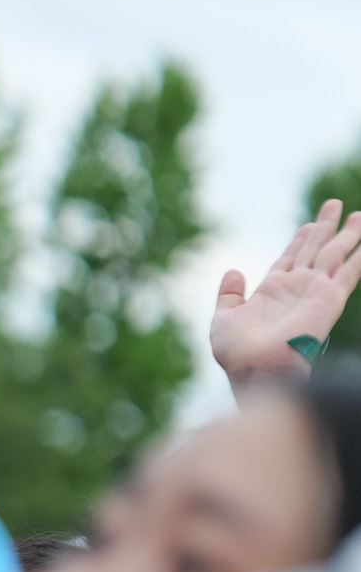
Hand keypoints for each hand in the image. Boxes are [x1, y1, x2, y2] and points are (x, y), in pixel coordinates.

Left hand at [208, 199, 358, 382]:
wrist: (255, 367)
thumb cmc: (237, 350)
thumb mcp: (224, 317)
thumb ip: (229, 294)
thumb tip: (233, 272)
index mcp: (273, 290)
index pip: (290, 257)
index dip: (300, 239)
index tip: (309, 223)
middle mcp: (297, 288)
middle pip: (314, 249)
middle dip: (325, 226)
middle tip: (335, 204)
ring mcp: (314, 291)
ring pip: (334, 254)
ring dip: (347, 234)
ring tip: (358, 213)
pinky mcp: (329, 298)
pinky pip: (349, 272)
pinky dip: (360, 256)